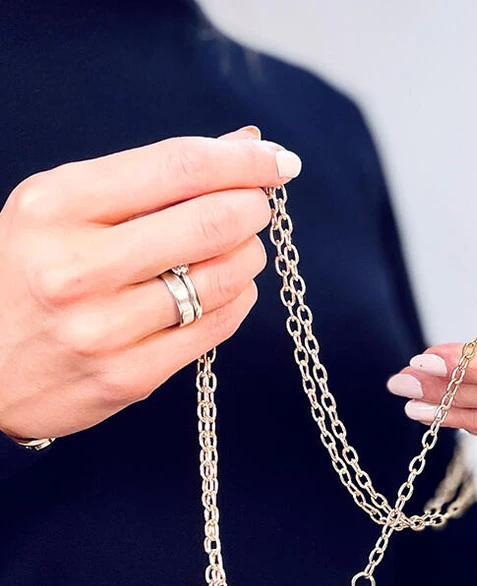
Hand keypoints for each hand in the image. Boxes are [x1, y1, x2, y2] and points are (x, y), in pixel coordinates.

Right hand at [0, 126, 301, 440]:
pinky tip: (227, 289)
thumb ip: (143, 179)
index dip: (243, 163)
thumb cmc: (26, 275)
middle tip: (258, 207)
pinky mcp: (129, 377)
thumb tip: (239, 147)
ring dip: (247, 257)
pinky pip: (212, 330)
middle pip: (209, 223)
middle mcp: (78, 267)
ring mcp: (104, 329)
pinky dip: (235, 301)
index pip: (178, 168)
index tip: (280, 162)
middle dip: (252, 210)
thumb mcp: (58, 209)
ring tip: (239, 249)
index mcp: (56, 207)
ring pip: (221, 280)